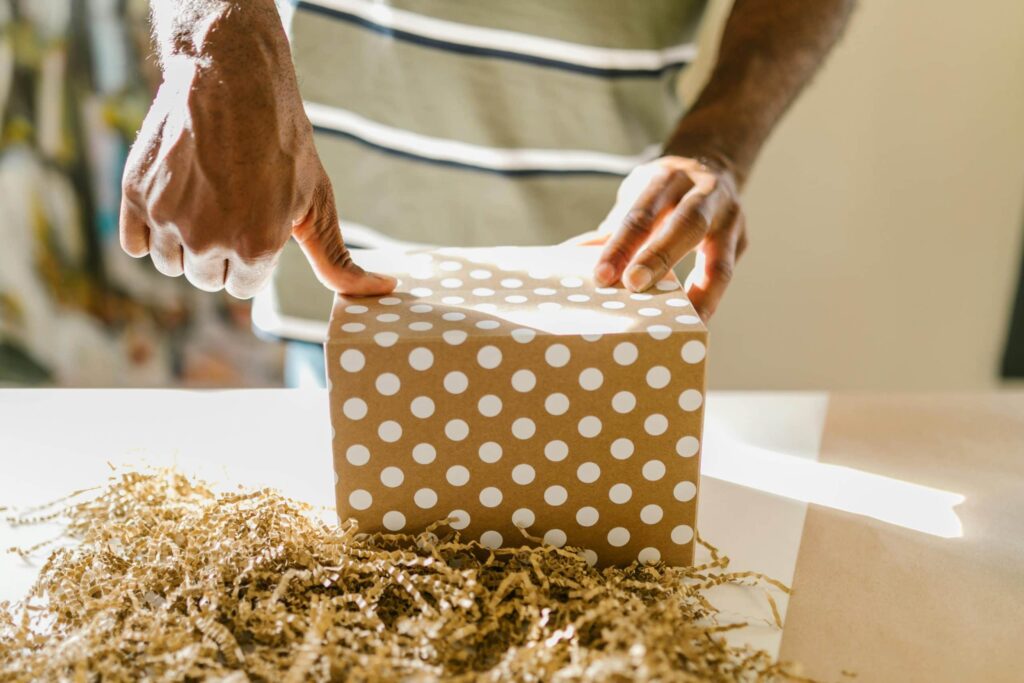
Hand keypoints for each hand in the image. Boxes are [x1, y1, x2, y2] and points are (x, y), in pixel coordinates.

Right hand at [119, 13, 392, 298]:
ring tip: (203, 201)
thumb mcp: (318, 202)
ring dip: (184, 244)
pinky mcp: (135, 198)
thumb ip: (337, 259)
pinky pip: (135, 245)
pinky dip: (149, 231)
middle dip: (219, 252)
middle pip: (207, 277)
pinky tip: (173, 201)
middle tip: (231, 205)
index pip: (243, 286)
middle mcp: (207, 242)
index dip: (252, 255)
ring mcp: (167, 220)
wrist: (231, 83)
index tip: (255, 221)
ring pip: (171, 264)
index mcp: (254, 248)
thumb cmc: (282, 143)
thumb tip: (384, 291)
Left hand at [592, 156, 746, 320]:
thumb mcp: (637, 193)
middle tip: (632, 287)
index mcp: (670, 178)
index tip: (602, 275)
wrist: (713, 164)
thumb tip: (568, 257)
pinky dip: (707, 300)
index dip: (622, 244)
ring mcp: (730, 219)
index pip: (643, 212)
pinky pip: (723, 276)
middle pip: (686, 226)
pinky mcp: (741, 242)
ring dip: (697, 295)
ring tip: (678, 324)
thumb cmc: (663, 190)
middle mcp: (706, 194)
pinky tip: (692, 322)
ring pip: (718, 262)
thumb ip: (612, 226)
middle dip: (659, 259)